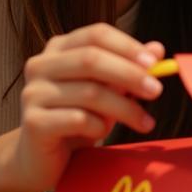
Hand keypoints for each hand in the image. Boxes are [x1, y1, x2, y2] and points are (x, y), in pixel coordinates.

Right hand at [0, 24, 163, 191]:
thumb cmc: (78, 117)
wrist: (40, 156)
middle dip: (130, 75)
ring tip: (144, 122)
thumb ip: (129, 67)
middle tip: (157, 91)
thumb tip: (158, 49)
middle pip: (91, 60)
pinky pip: (78, 119)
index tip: (155, 63)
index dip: (128, 46)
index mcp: (59, 49)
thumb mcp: (107, 89)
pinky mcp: (33, 122)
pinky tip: (103, 133)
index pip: (96, 34)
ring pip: (90, 93)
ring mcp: (33, 93)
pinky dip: (99, 127)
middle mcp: (41, 65)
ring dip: (124, 108)